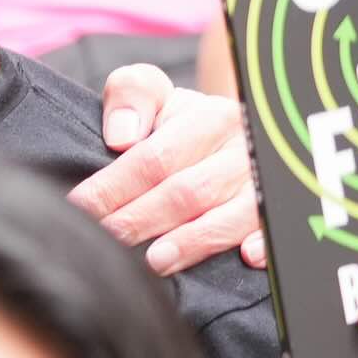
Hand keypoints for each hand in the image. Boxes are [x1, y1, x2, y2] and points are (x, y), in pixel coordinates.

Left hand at [74, 66, 267, 274]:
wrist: (229, 136)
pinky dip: (264, 243)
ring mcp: (264, 184)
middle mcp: (242, 151)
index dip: (113, 188)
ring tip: (154, 262)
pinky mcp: (277, 213)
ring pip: (231, 216)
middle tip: (105, 242)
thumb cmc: (179, 123)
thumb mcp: (153, 94)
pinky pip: (277, 230)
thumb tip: (122, 136)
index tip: (80, 209)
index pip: (154, 159)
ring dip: (193, 242)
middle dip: (140, 221)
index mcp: (210, 118)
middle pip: (188, 192)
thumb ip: (131, 95)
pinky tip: (245, 258)